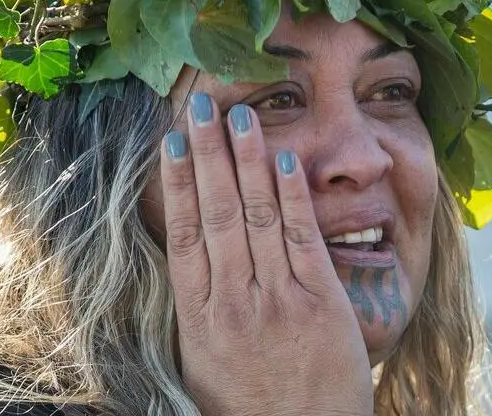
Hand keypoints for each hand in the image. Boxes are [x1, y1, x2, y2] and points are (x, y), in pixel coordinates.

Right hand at [160, 92, 373, 415]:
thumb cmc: (245, 406)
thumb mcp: (201, 360)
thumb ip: (196, 304)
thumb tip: (185, 250)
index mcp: (198, 317)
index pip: (183, 233)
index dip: (176, 183)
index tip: (170, 143)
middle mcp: (234, 301)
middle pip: (217, 212)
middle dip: (207, 155)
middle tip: (201, 107)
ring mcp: (279, 299)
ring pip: (257, 216)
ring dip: (248, 162)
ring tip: (240, 119)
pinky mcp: (321, 302)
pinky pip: (302, 238)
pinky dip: (292, 196)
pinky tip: (285, 160)